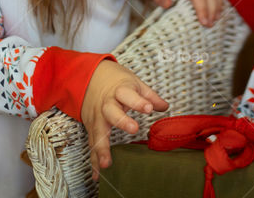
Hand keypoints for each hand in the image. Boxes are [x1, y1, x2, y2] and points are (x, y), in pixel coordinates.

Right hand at [81, 60, 168, 180]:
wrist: (89, 78)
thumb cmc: (115, 81)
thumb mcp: (133, 82)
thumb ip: (149, 96)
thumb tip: (165, 107)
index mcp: (119, 90)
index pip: (128, 94)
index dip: (138, 101)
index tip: (148, 108)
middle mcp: (106, 104)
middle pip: (111, 112)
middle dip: (121, 121)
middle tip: (133, 129)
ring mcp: (97, 117)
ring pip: (98, 132)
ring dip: (102, 149)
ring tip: (107, 164)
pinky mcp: (91, 128)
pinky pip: (92, 144)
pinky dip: (94, 160)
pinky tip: (98, 175)